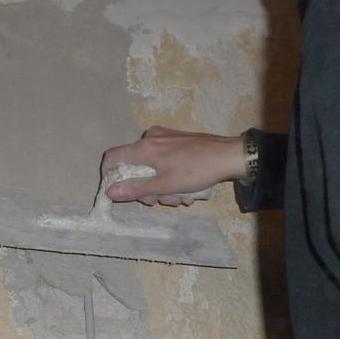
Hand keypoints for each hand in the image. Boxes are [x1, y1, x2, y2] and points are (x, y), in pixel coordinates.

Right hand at [102, 126, 247, 205]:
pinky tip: (184, 186)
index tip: (120, 192)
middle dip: (145, 188)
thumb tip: (110, 191)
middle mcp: (150, 138)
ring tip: (179, 196)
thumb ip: (136, 189)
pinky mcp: (176, 140)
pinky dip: (168, 175)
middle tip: (161, 201)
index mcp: (144, 147)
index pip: (112, 157)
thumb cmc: (197, 170)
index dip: (110, 176)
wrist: (229, 155)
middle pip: (133, 165)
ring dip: (160, 185)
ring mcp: (164, 137)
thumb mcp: (165, 185)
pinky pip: (162, 159)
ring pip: (149, 165)